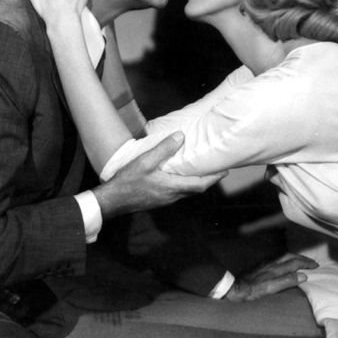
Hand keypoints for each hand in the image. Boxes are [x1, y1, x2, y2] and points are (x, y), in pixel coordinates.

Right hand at [92, 132, 226, 218]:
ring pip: (186, 192)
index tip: (225, 171)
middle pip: (196, 189)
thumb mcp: (145, 161)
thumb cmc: (128, 181)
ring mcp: (165, 200)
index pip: (200, 184)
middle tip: (217, 170)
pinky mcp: (158, 200)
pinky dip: (184, 184)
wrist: (113, 201)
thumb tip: (180, 137)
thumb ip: (163, 149)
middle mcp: (171, 196)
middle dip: (208, 180)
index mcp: (172, 187)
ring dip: (196, 182)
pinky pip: (177, 193)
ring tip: (200, 170)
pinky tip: (179, 176)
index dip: (214, 178)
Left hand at [225, 252, 318, 301]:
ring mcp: (265, 264)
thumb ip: (287, 281)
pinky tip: (285, 264)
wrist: (236, 289)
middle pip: (290, 256)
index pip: (295, 263)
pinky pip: (278, 259)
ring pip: (283, 256)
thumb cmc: (253, 291)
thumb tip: (303, 276)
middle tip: (311, 262)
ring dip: (294, 257)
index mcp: (276, 269)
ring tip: (301, 261)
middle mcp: (271, 264)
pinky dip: (286, 259)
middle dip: (302, 258)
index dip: (306, 264)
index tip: (315, 266)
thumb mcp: (271, 289)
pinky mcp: (261, 267)